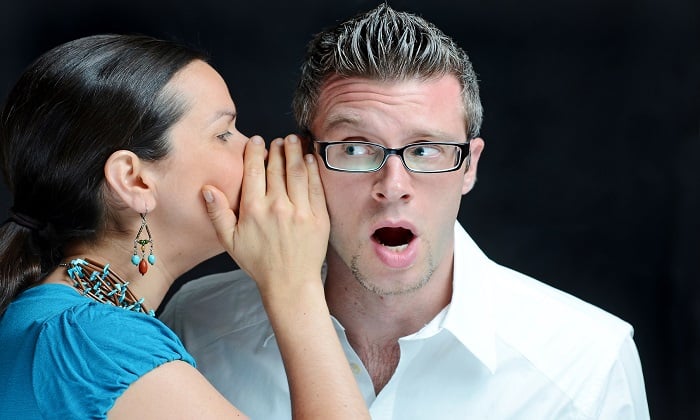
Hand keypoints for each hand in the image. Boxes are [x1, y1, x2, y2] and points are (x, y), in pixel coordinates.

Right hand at [202, 134, 328, 294]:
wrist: (290, 283)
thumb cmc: (259, 263)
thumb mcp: (230, 241)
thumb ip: (217, 214)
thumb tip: (207, 189)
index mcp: (253, 210)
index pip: (254, 171)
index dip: (255, 151)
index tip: (257, 140)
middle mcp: (277, 207)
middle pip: (277, 168)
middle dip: (278, 149)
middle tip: (279, 139)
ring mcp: (300, 211)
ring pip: (297, 172)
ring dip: (295, 152)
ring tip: (294, 141)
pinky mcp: (318, 218)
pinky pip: (315, 187)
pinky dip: (313, 170)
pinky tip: (310, 159)